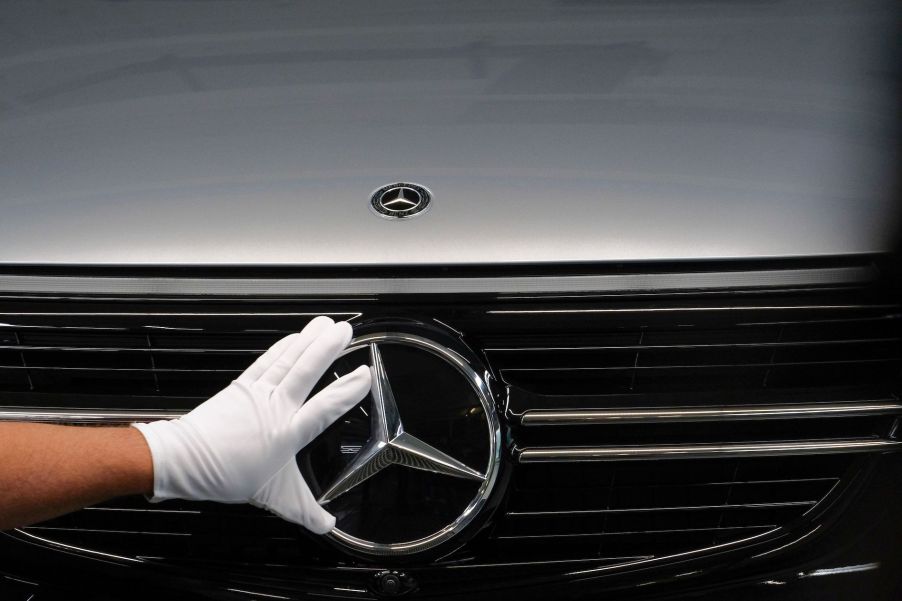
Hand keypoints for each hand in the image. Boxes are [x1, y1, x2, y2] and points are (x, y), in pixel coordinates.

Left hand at [132, 316, 369, 533]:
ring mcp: (257, 394)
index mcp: (286, 435)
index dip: (345, 392)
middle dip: (327, 350)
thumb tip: (328, 525)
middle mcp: (275, 410)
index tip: (365, 375)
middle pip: (305, 373)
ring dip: (308, 341)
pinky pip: (267, 362)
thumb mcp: (273, 498)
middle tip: (346, 331)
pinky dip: (283, 347)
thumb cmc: (225, 476)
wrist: (183, 461)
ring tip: (326, 324)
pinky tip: (295, 337)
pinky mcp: (242, 386)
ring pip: (288, 362)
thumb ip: (305, 511)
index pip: (323, 410)